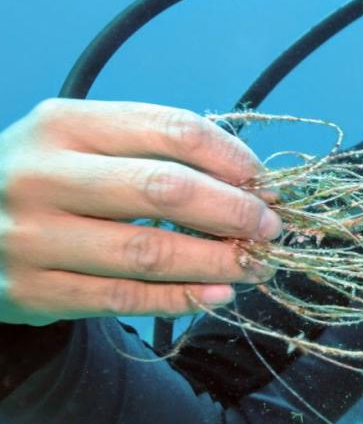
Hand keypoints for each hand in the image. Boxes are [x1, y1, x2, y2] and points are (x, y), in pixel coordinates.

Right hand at [0, 100, 280, 325]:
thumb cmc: (50, 180)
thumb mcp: (85, 144)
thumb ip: (157, 152)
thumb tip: (250, 183)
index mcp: (63, 124)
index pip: (173, 131)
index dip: (233, 159)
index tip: (265, 184)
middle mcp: (41, 175)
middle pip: (165, 190)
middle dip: (233, 211)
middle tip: (270, 228)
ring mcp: (31, 236)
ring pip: (149, 252)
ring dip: (218, 261)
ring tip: (256, 265)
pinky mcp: (31, 290)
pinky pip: (123, 299)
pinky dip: (181, 298)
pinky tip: (218, 294)